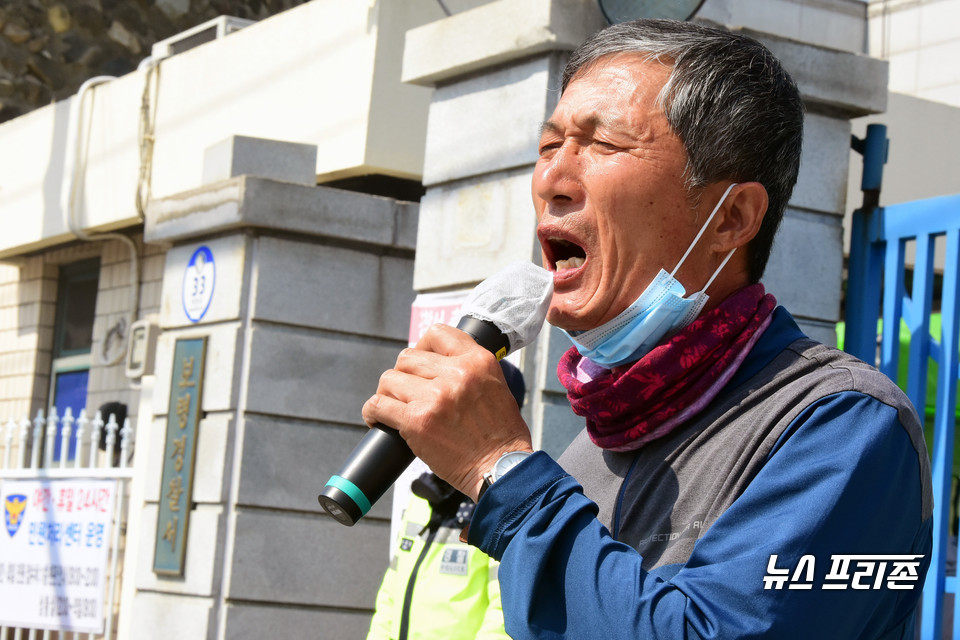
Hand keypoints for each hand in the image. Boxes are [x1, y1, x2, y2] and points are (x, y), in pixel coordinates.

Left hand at [361, 323, 532, 500]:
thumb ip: (470, 370)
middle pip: (408, 357)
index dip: (422, 346)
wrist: (501, 467)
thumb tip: (438, 363)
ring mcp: (435, 396)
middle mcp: (456, 373)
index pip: (437, 334)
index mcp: (478, 361)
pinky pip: (379, 405)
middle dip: (403, 375)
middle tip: (407, 392)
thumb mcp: (496, 386)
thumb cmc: (501, 434)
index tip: (419, 361)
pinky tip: (378, 419)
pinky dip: (373, 412)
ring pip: (390, 379)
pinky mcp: (418, 421)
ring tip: (394, 407)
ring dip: (388, 393)